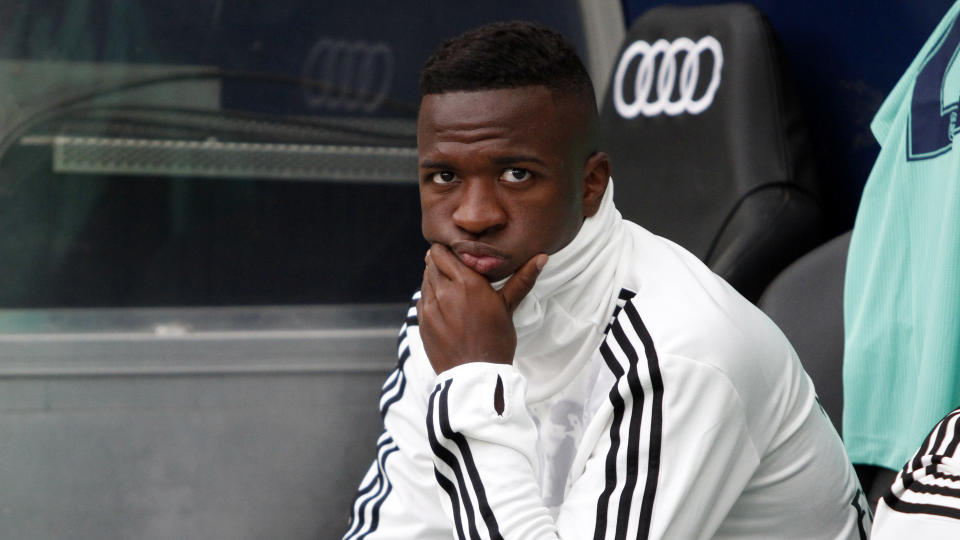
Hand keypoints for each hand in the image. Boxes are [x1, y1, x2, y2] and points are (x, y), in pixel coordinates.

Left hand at [417, 244, 546, 373]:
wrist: (475, 376)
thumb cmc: (496, 341)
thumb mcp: (509, 307)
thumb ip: (522, 279)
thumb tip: (542, 257)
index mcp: (467, 282)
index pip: (443, 251)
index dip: (449, 249)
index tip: (458, 253)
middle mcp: (444, 290)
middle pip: (432, 262)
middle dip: (442, 262)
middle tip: (456, 268)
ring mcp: (429, 306)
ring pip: (425, 278)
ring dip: (435, 277)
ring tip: (452, 287)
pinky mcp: (422, 320)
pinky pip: (422, 297)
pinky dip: (431, 295)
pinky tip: (445, 305)